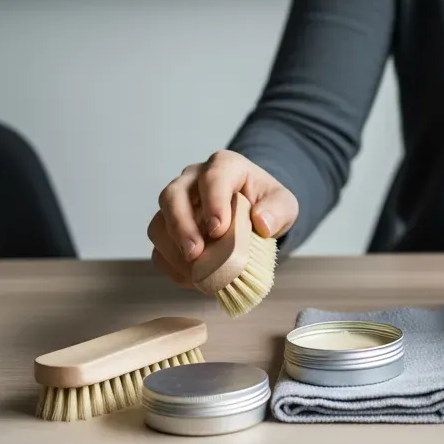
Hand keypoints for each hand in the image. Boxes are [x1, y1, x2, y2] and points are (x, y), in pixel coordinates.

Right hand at [147, 150, 297, 287]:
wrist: (254, 214)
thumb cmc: (266, 205)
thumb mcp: (284, 204)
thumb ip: (278, 210)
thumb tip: (262, 223)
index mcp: (225, 166)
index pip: (213, 177)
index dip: (213, 203)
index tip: (218, 230)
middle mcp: (193, 180)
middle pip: (173, 196)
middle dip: (182, 227)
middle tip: (196, 254)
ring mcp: (177, 204)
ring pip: (159, 221)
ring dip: (173, 249)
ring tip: (194, 271)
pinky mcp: (169, 229)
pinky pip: (159, 246)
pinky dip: (171, 264)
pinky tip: (191, 277)